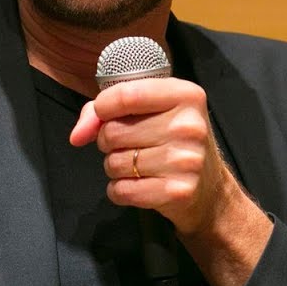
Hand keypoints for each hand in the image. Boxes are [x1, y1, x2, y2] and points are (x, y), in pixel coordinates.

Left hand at [69, 77, 271, 285]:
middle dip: (108, 141)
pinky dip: (119, 190)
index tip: (104, 115)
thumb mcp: (150, 112)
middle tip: (128, 145)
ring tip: (136, 165)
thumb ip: (106, 111)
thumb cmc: (172, 142)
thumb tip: (77, 135)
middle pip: (114, 131)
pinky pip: (122, 190)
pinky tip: (137, 185)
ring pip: (114, 163)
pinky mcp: (178, 191)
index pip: (127, 94)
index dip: (102, 107)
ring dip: (114, 167)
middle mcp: (189, 125)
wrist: (209, 190)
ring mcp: (186, 160)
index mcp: (186, 95)